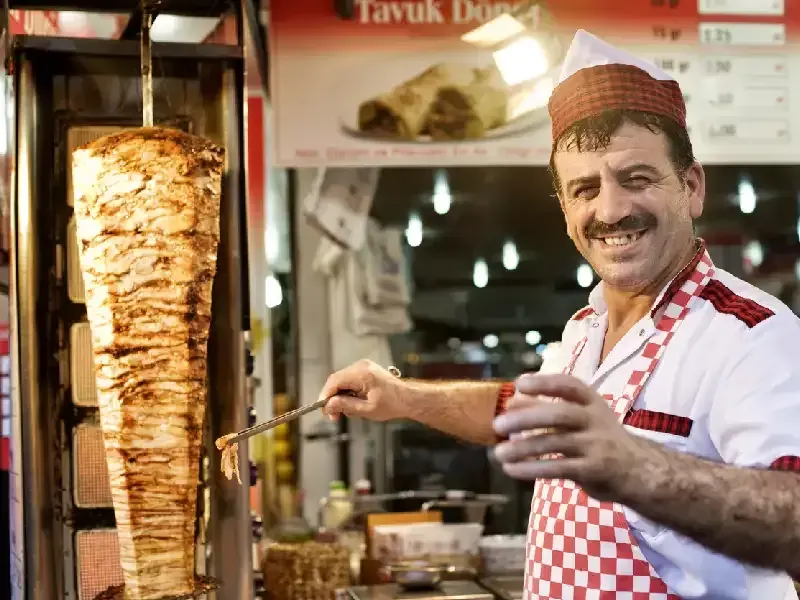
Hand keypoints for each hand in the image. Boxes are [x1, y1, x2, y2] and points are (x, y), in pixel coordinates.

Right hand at [320, 360, 404, 421]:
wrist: (408, 398)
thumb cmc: (392, 404)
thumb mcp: (366, 409)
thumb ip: (345, 406)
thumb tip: (328, 405)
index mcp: (362, 374)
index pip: (334, 381)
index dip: (326, 396)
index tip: (324, 409)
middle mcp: (361, 366)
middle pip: (337, 380)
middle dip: (333, 398)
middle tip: (334, 415)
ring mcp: (364, 366)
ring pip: (342, 380)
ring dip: (341, 396)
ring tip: (348, 411)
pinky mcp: (366, 370)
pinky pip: (350, 380)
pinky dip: (348, 391)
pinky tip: (354, 403)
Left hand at [492, 373, 646, 499]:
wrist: (641, 470)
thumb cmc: (599, 438)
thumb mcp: (580, 418)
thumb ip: (547, 409)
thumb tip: (511, 402)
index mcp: (592, 402)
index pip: (570, 386)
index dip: (545, 383)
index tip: (519, 384)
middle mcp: (596, 420)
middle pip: (560, 414)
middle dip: (527, 418)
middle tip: (498, 425)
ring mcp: (597, 445)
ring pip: (556, 444)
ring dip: (523, 448)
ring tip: (499, 453)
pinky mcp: (594, 470)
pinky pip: (559, 468)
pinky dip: (532, 469)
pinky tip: (512, 470)